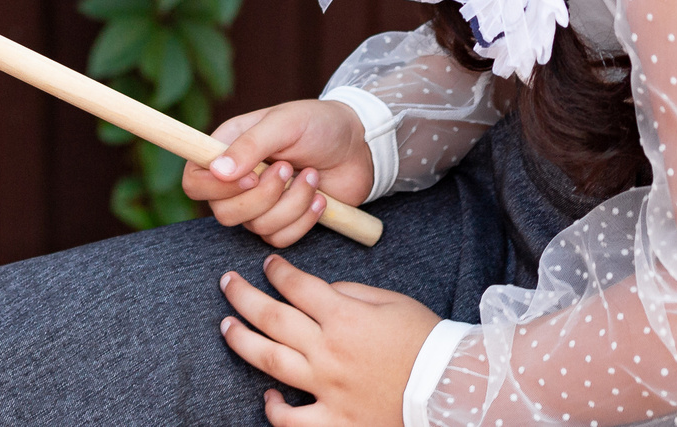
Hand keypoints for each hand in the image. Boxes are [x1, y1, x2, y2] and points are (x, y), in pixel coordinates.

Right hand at [182, 99, 376, 246]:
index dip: (215, 187)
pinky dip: (304, 219)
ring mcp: (260, 204)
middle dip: (264, 196)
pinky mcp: (283, 222)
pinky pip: (280, 238)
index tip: (251, 176)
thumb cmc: (320, 124)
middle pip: (223, 212)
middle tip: (288, 168)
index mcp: (228, 148)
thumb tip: (217, 170)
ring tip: (312, 176)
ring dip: (292, 203)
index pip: (194, 181)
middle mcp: (238, 179)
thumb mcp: (286, 123)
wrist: (360, 146)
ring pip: (256, 227)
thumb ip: (250, 145)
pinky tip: (321, 198)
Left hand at [220, 251, 441, 425]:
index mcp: (344, 316)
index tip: (267, 265)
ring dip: (241, 340)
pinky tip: (268, 397)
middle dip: (243, 296)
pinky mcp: (333, 421)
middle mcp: (328, 351)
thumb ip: (351, 293)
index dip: (277, 272)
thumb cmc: (424, 340)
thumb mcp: (391, 301)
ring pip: (268, 361)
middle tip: (227, 283)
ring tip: (226, 326)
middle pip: (271, 318)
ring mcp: (326, 388)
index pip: (296, 286)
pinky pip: (291, 420)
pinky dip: (274, 409)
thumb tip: (321, 292)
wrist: (450, 388)